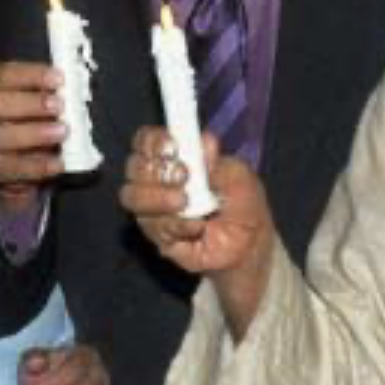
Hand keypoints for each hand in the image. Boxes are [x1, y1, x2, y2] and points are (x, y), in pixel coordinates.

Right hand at [0, 61, 66, 209]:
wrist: (25, 157)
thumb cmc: (37, 117)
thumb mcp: (41, 97)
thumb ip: (51, 91)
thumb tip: (74, 86)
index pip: (3, 74)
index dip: (31, 75)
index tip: (59, 79)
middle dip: (29, 104)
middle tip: (60, 106)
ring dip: (34, 134)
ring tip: (62, 132)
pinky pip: (8, 168)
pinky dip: (36, 165)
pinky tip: (58, 162)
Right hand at [119, 127, 277, 339]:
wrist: (251, 243)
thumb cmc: (241, 202)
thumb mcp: (237, 174)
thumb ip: (217, 159)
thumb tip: (204, 141)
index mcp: (172, 158)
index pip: (145, 141)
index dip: (152, 141)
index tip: (172, 147)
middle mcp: (156, 182)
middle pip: (134, 168)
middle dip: (156, 170)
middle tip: (184, 176)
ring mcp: (153, 211)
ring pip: (134, 198)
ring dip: (159, 198)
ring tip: (186, 202)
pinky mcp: (158, 237)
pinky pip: (155, 228)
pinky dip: (178, 225)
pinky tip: (198, 227)